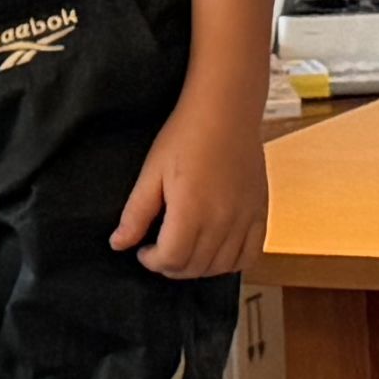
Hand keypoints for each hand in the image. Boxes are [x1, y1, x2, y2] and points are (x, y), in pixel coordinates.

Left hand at [112, 86, 266, 279]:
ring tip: (185, 250)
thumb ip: (135, 213)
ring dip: (198, 268)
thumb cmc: (186, 135)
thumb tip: (118, 244)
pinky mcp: (260, 212)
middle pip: (195, 267)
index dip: (152, 261)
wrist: (225, 111)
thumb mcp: (151, 172)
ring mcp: (244, 218)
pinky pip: (250, 255)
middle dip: (171, 266)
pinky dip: (231, 263)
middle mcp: (221, 220)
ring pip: (221, 267)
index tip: (143, 250)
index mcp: (191, 211)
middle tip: (160, 251)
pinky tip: (215, 251)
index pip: (171, 260)